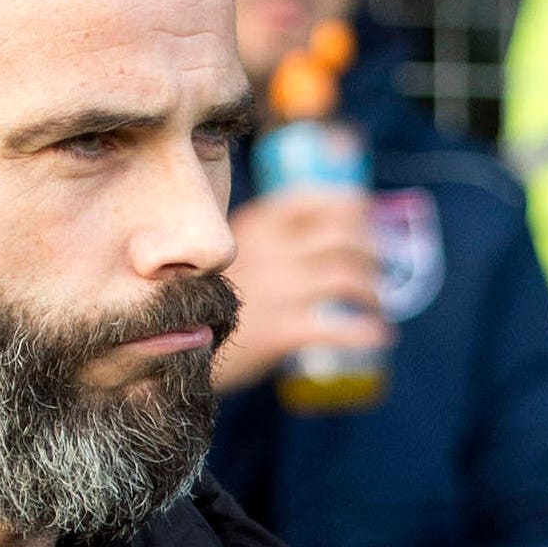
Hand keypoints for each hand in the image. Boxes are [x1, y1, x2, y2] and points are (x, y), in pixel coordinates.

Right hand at [212, 186, 388, 393]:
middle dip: (372, 249)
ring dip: (373, 290)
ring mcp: (277, 290)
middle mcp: (270, 251)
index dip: (351, 208)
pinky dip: (368, 332)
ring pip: (348, 277)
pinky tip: (382, 336)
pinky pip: (340, 328)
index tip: (366, 219)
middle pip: (344, 236)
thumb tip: (302, 240)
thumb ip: (258, 245)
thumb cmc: (197, 302)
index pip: (315, 200)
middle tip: (380, 265)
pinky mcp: (281, 331)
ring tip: (377, 302)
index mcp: (255, 225)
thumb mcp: (220, 254)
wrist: (165, 346)